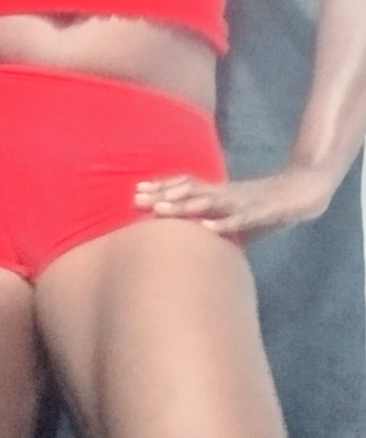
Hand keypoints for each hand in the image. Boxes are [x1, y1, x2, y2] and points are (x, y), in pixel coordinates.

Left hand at [134, 165, 332, 241]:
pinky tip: (206, 229)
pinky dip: (222, 224)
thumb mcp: (236, 219)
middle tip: (136, 198)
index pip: (186, 186)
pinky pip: (238, 219)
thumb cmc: (266, 209)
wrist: (302, 192)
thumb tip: (200, 251)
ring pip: (208, 202)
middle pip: (189, 190)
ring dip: (184, 206)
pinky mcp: (259, 213)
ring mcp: (241, 202)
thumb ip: (218, 230)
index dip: (162, 187)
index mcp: (218, 193)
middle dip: (162, 194)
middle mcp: (225, 194)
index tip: (136, 191)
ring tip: (161, 210)